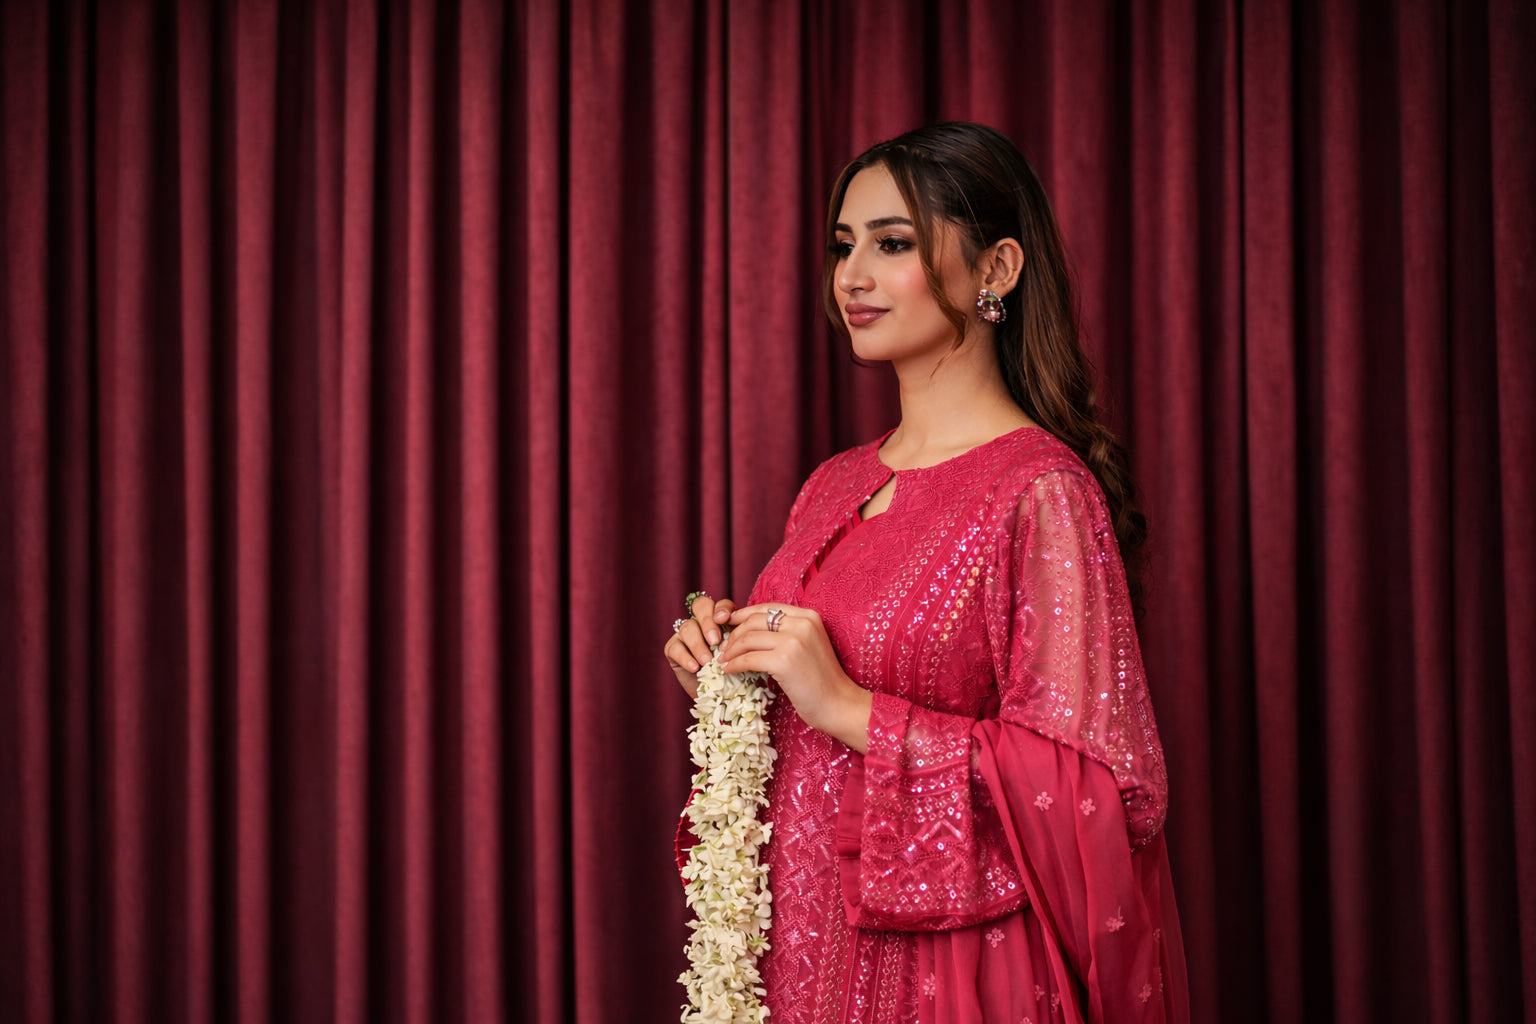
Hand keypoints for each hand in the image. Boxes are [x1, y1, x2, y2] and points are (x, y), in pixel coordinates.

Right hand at [664, 592, 737, 697]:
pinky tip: (695, 668)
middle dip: (708, 621)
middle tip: (715, 640)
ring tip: (707, 662)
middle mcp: (702, 623)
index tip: (725, 619)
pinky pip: (674, 647)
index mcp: (722, 621)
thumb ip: (746, 644)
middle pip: (700, 606)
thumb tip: (753, 635)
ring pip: (687, 627)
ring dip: (698, 644)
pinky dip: (685, 657)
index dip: (721, 608)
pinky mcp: (673, 650)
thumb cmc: (736, 676)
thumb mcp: (745, 658)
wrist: (720, 699)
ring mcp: (686, 635)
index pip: (720, 605)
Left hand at [716, 603, 872, 752]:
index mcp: (808, 617)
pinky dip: (734, 664)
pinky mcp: (784, 661)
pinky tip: (729, 670)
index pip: (767, 608)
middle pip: (754, 621)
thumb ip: (787, 633)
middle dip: (734, 634)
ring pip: (748, 638)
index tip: (729, 624)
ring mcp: (793, 641)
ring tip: (724, 660)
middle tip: (724, 647)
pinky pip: (749, 658)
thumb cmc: (822, 680)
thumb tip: (751, 630)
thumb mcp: (808, 646)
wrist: (839, 704)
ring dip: (731, 650)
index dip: (744, 615)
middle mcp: (801, 624)